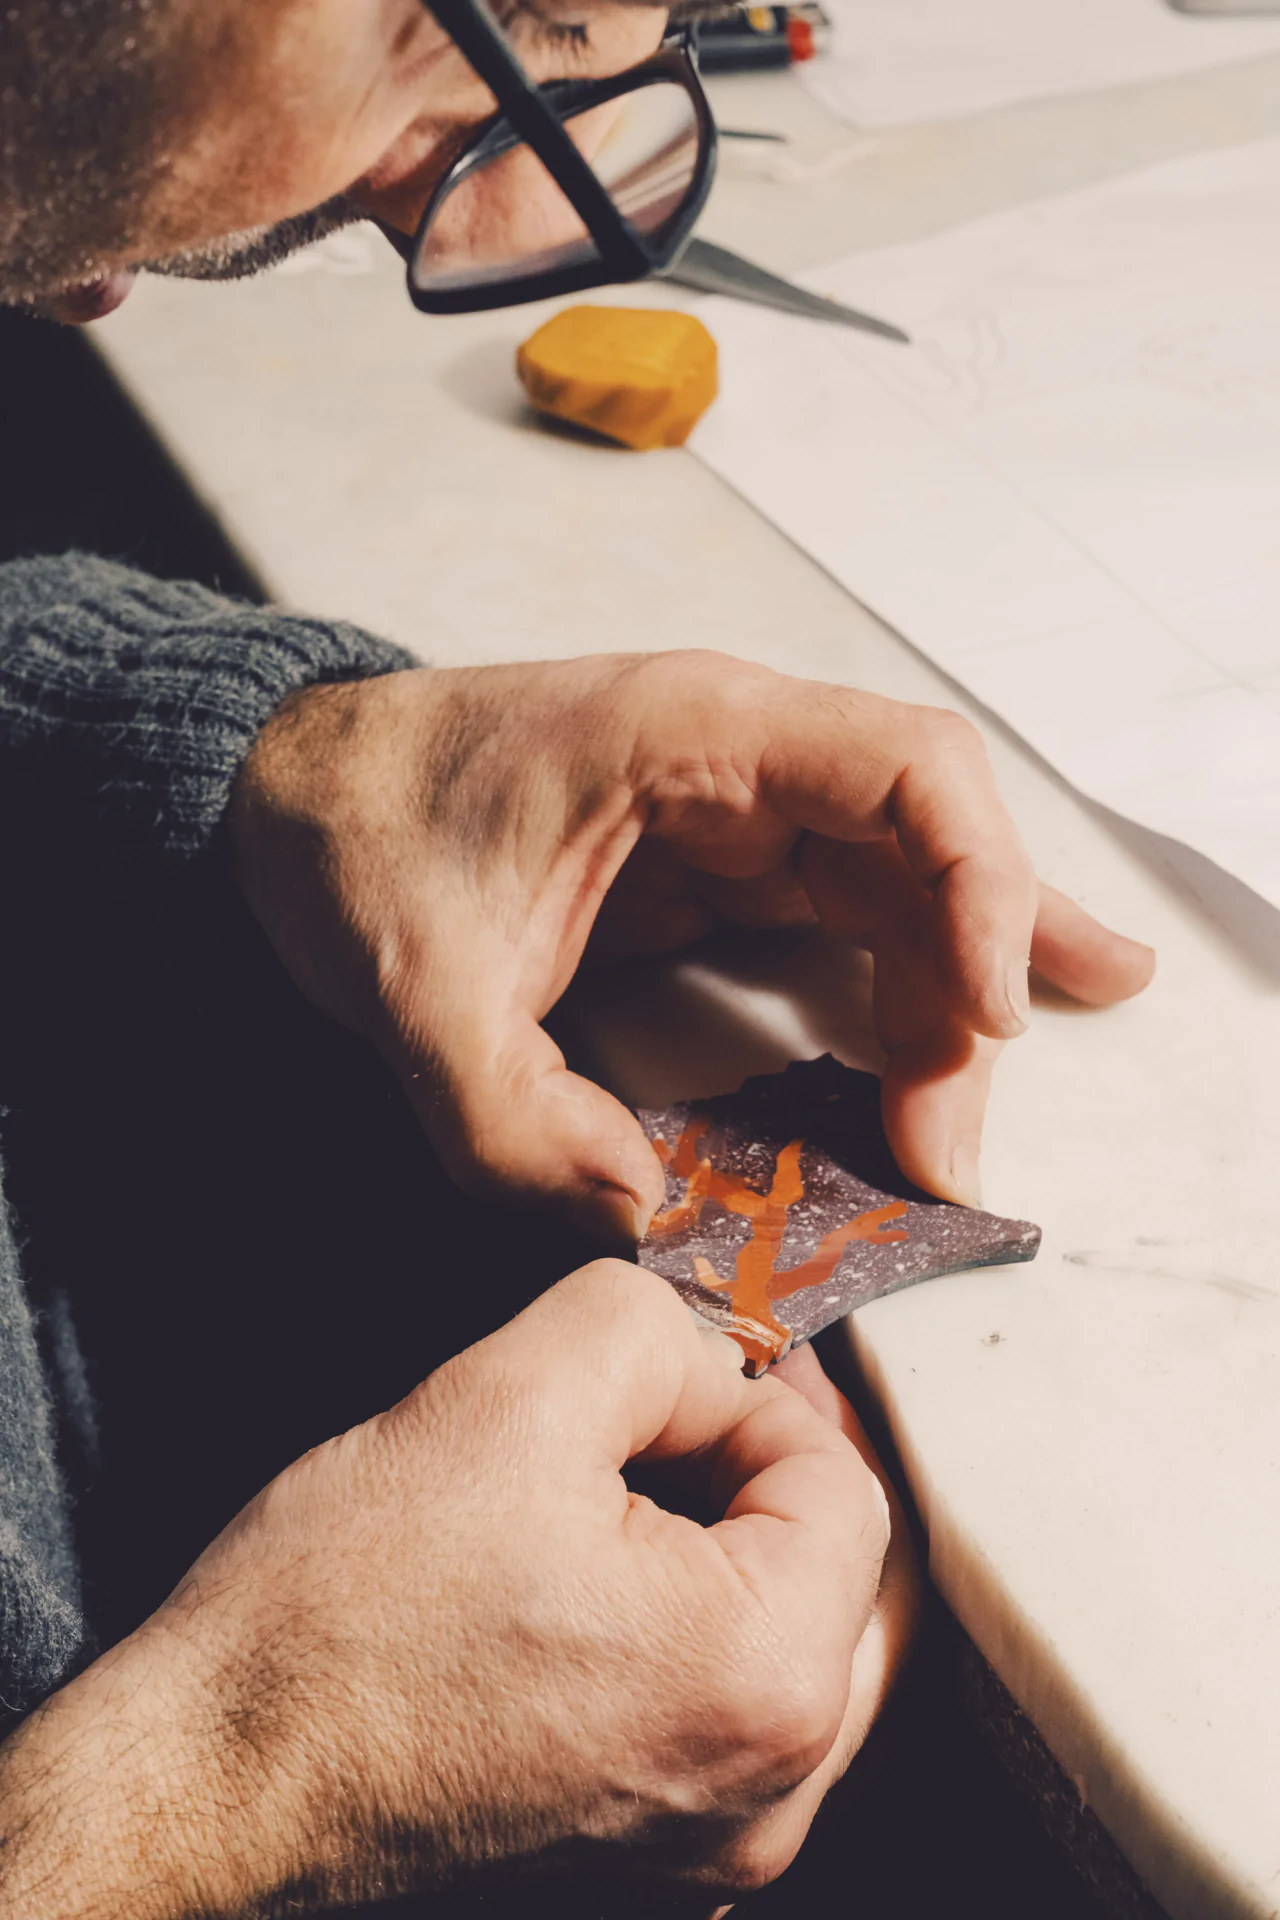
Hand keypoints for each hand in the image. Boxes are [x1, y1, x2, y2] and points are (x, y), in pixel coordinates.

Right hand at [0, 1264, 902, 1914]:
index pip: (843, 1488)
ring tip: (628, 1492)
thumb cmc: (339, 1615)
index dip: (760, 1398)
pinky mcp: (651, 1867)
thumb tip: (717, 1349)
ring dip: (737, 1551)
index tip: (680, 1371)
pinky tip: (605, 1586)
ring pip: (797, 1651)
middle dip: (767, 1474)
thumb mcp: (510, 1392)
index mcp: (762, 1685)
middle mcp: (768, 1800)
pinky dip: (700, 1637)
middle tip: (677, 1411)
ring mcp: (712, 1853)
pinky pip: (733, 1724)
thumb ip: (655, 1326)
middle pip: (844, 1581)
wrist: (208, 1781)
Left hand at [228, 652, 1153, 1234]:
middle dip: (966, 995)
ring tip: (1059, 1057)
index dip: (982, 887)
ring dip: (966, 992)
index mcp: (693, 734)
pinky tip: (991, 1014)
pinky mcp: (719, 867)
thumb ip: (511, 1121)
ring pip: (904, 889)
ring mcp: (738, 810)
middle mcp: (742, 758)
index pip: (907, 772)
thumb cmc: (353, 836)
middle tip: (949, 1153)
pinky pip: (849, 919)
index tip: (993, 1016)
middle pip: (926, 852)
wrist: (287, 793)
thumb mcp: (410, 990)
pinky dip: (922, 975)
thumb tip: (645, 1219)